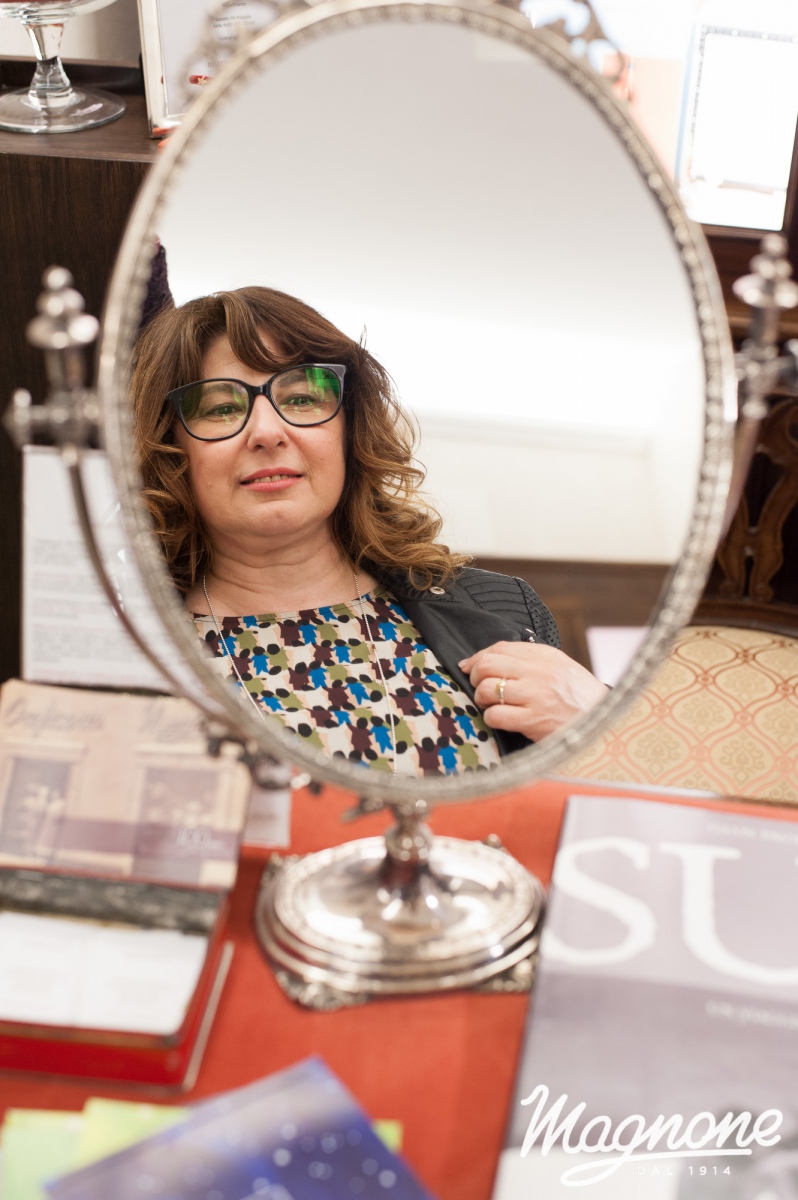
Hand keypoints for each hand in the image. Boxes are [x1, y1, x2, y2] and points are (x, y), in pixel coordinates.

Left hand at [458, 641, 608, 742]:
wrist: (606, 725)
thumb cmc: (579, 698)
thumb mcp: (560, 668)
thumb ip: (529, 660)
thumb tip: (486, 659)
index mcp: (546, 656)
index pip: (500, 647)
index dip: (478, 657)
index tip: (469, 667)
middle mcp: (540, 672)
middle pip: (487, 665)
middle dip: (476, 676)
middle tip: (481, 687)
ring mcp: (536, 696)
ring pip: (487, 690)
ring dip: (483, 699)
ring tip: (493, 705)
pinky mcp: (533, 721)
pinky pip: (496, 715)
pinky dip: (492, 718)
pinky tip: (502, 720)